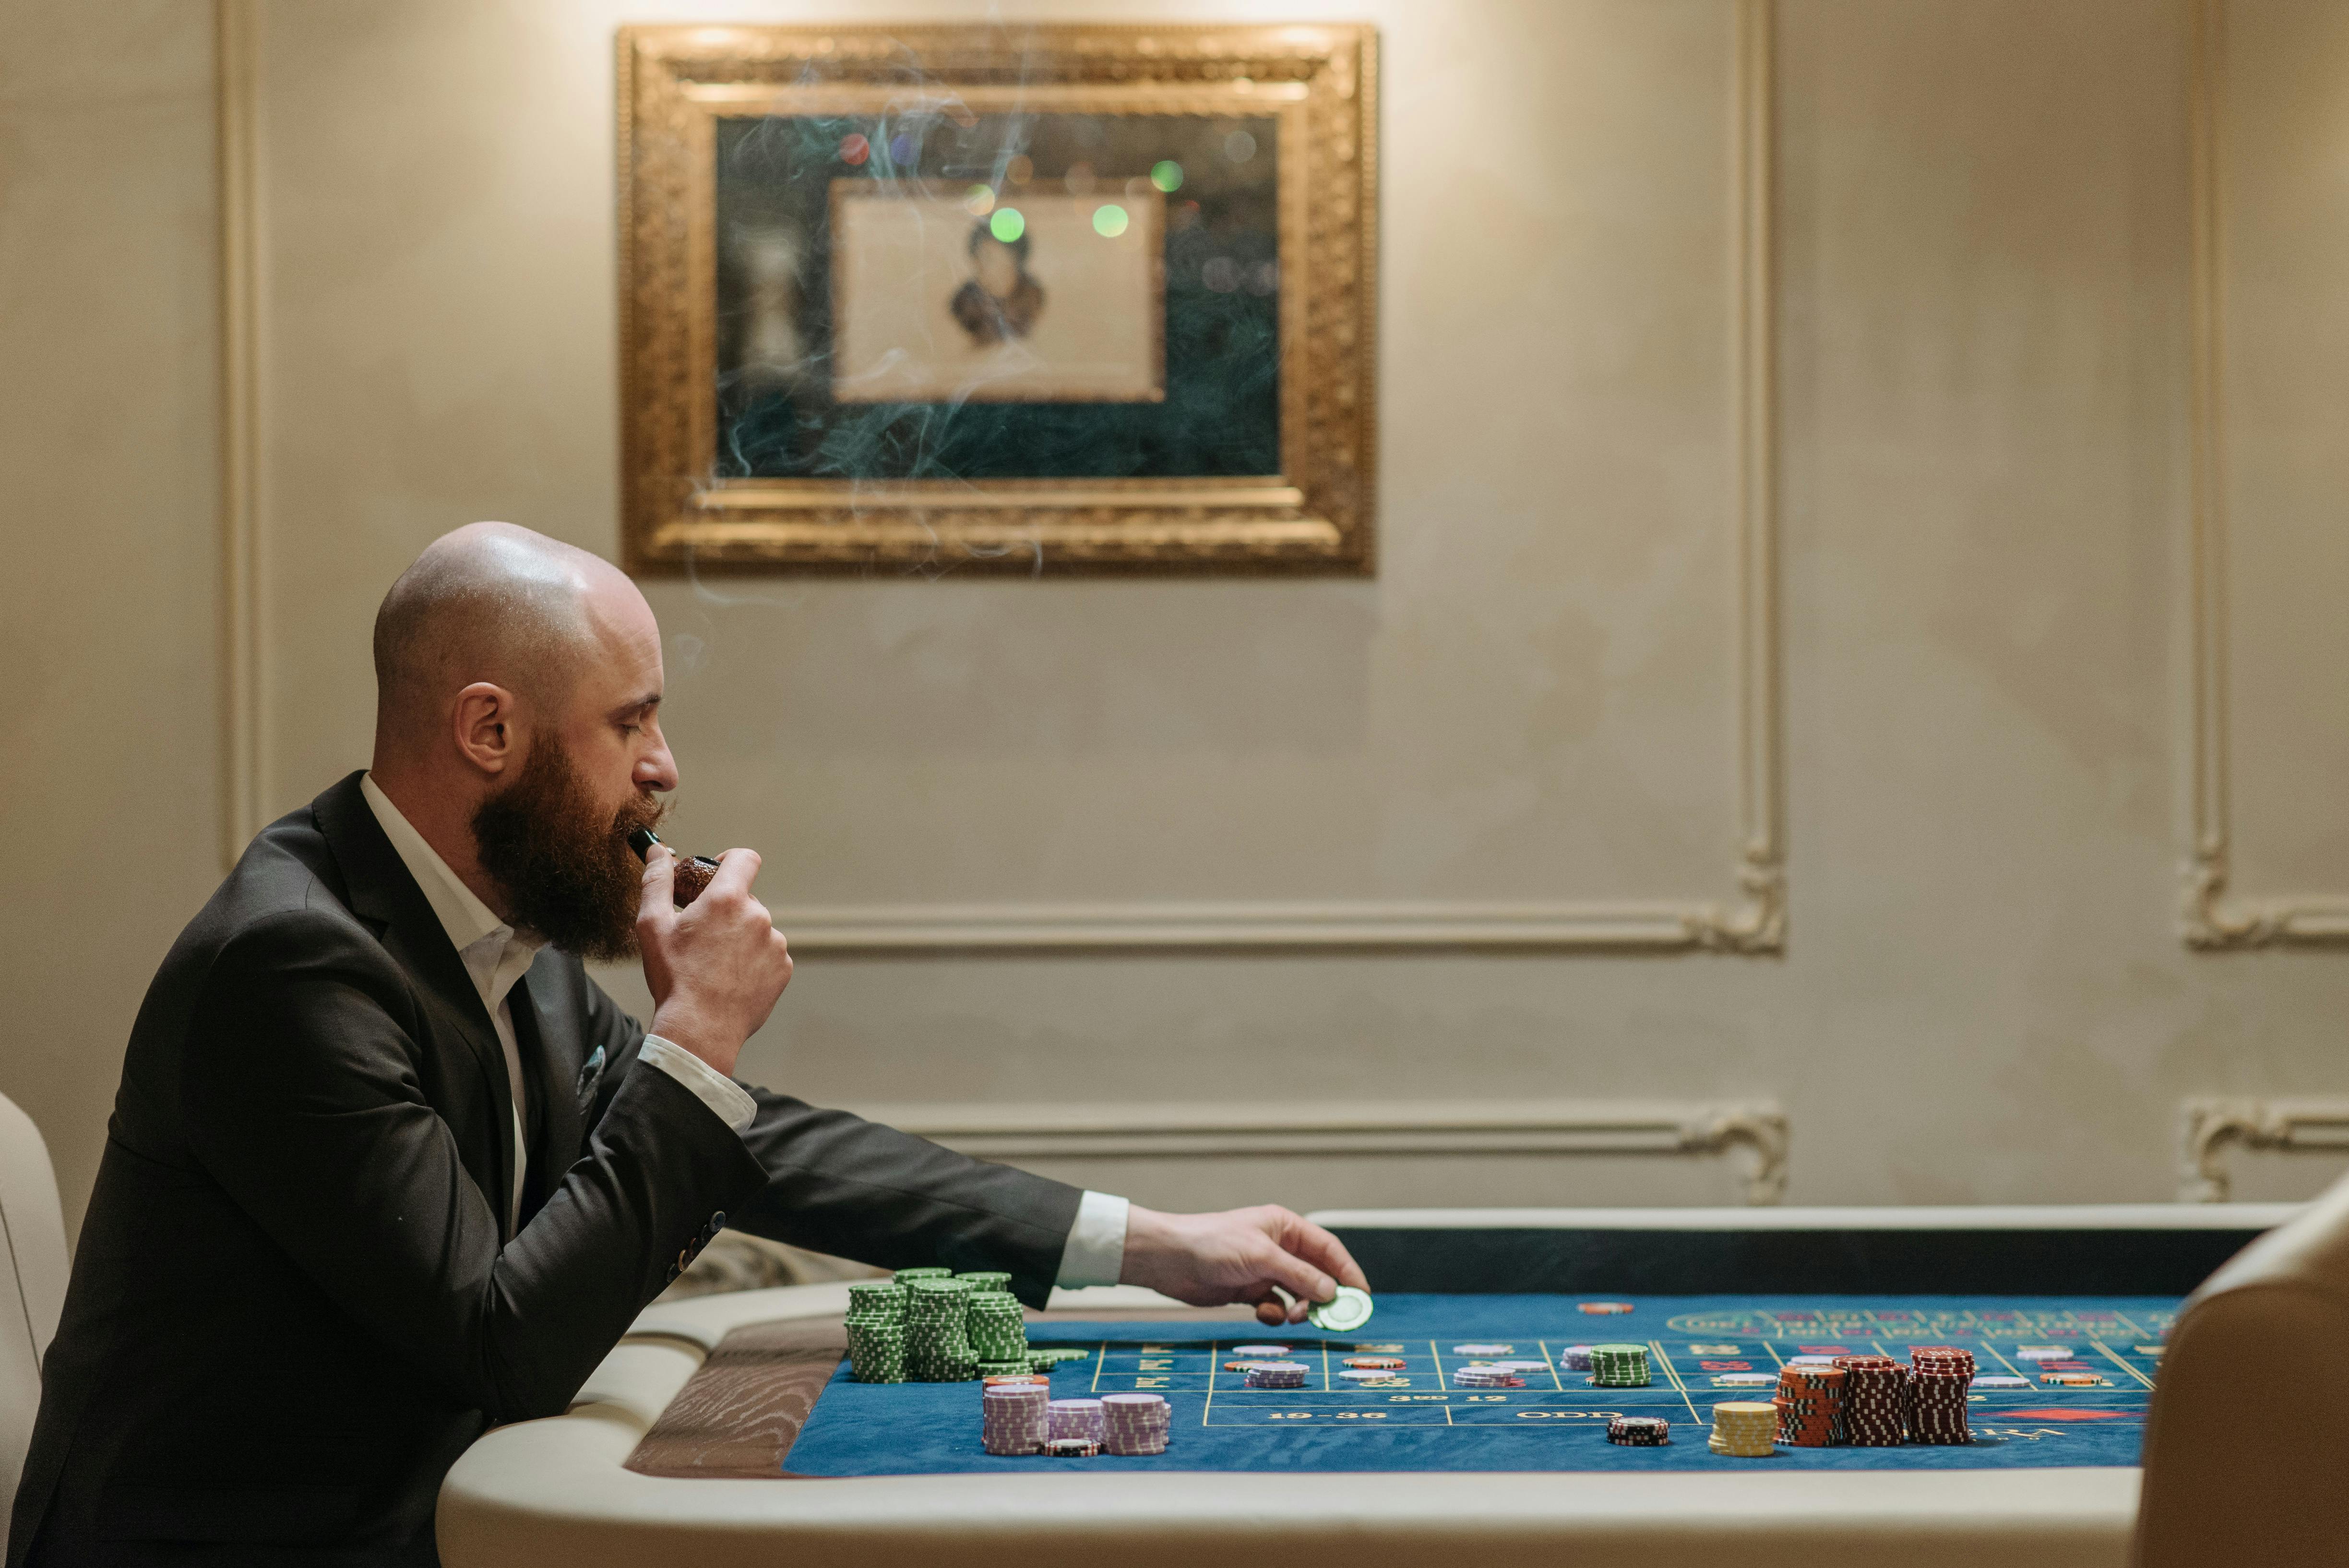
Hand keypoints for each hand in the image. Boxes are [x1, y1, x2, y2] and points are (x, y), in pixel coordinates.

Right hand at [635, 844, 791, 1077]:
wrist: (699, 1029)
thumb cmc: (674, 977)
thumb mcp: (652, 925)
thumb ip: (657, 881)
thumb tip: (657, 850)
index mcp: (727, 899)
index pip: (744, 858)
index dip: (729, 860)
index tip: (716, 874)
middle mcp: (758, 916)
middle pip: (745, 899)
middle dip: (726, 910)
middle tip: (702, 937)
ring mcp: (775, 944)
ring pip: (757, 929)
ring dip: (739, 938)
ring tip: (714, 965)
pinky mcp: (783, 968)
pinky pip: (768, 955)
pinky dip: (753, 961)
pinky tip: (731, 980)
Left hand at [1118, 1204, 1369, 1326]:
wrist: (1171, 1260)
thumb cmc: (1214, 1245)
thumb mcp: (1263, 1257)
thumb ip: (1300, 1275)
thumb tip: (1333, 1292)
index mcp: (1285, 1227)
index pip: (1328, 1248)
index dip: (1348, 1271)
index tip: (1362, 1297)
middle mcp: (1277, 1247)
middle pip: (1315, 1274)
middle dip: (1323, 1296)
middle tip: (1327, 1318)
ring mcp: (1263, 1270)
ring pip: (1297, 1293)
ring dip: (1300, 1308)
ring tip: (1293, 1317)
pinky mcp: (1248, 1290)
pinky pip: (1275, 1306)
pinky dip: (1275, 1314)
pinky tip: (1264, 1314)